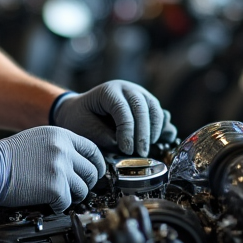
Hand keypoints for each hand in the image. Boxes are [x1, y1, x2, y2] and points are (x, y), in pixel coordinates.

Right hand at [0, 127, 105, 211]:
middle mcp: (64, 150)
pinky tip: (47, 203)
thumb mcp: (38, 140)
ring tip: (57, 197)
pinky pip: (66, 203)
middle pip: (91, 172)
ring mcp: (60, 168)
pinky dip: (58, 206)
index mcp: (61, 136)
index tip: (93, 174)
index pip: (92, 150)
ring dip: (72, 197)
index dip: (95, 165)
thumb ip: (59, 147)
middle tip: (74, 190)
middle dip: (85, 184)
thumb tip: (78, 163)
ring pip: (82, 190)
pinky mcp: (55, 188)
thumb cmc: (7, 157)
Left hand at [51, 80, 175, 155]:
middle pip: (142, 106)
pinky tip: (157, 143)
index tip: (126, 150)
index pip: (122, 108)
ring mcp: (141, 95)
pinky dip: (163, 129)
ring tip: (145, 150)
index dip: (127, 130)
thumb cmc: (80, 120)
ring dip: (154, 131)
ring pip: (155, 109)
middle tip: (140, 153)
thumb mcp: (85, 128)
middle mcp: (128, 89)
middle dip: (143, 133)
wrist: (80, 112)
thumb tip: (127, 147)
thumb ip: (105, 136)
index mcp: (109, 91)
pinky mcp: (149, 106)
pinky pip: (162, 114)